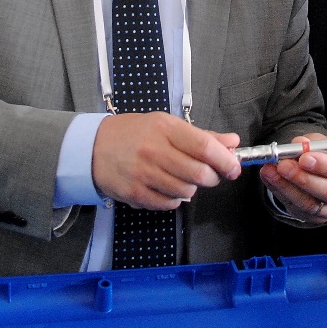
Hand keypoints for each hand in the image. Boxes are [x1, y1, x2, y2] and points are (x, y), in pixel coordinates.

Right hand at [92, 112, 240, 210]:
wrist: (92, 147)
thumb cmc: (133, 133)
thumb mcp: (167, 125)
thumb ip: (202, 136)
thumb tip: (232, 142)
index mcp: (166, 128)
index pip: (204, 146)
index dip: (224, 160)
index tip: (233, 167)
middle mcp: (154, 150)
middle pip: (198, 172)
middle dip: (213, 177)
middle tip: (211, 175)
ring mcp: (143, 173)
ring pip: (186, 190)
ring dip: (193, 188)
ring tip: (184, 179)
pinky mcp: (134, 192)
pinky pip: (168, 203)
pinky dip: (175, 199)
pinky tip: (168, 188)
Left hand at [259, 133, 326, 223]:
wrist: (322, 174)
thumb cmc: (326, 156)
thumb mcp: (322, 144)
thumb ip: (311, 143)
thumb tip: (298, 143)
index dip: (324, 165)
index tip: (304, 158)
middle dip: (302, 179)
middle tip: (284, 165)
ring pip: (308, 203)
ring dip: (286, 186)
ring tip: (271, 171)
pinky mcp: (312, 217)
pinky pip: (294, 206)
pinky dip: (279, 191)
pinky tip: (269, 177)